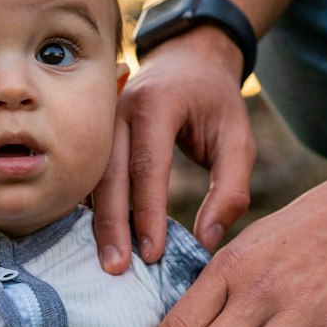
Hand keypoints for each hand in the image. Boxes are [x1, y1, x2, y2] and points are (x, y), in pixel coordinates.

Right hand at [92, 27, 255, 271]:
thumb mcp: (238, 139)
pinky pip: (88, 174)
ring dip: (97, 221)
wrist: (187, 58)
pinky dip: (93, 207)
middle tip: (117, 268)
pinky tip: (100, 238)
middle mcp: (119, 109)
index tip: (153, 252)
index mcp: (156, 105)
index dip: (147, 212)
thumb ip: (230, 189)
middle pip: (108, 174)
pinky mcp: (94, 132)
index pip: (148, 165)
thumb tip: (206, 240)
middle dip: (112, 225)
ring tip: (107, 261)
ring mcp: (100, 119)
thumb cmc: (215, 102)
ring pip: (92, 177)